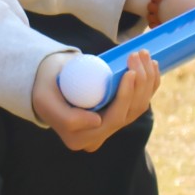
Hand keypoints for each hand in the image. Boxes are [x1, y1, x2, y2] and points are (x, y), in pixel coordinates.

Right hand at [33, 49, 158, 151]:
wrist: (44, 82)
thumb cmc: (43, 87)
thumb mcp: (47, 101)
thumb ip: (67, 118)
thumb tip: (98, 122)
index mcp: (80, 138)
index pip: (112, 119)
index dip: (125, 97)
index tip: (129, 72)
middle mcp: (97, 138)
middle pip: (128, 113)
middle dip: (139, 84)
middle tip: (136, 56)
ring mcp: (108, 128)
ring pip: (137, 108)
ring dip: (147, 82)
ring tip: (144, 56)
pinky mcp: (116, 115)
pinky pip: (138, 103)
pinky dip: (149, 85)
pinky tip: (152, 66)